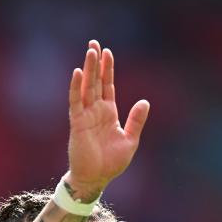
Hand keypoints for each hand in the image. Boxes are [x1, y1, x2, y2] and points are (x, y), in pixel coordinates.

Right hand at [66, 39, 149, 198]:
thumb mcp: (130, 140)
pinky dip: (76, 88)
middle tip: (94, 43)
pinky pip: (76, 102)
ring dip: (88, 69)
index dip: (107, 69)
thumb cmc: (111, 162)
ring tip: (90, 51)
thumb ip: (136, 121)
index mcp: (108, 113)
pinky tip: (78, 73)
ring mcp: (86, 115)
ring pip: (86, 87)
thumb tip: (145, 101)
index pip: (107, 86)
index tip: (107, 52)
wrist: (96, 179)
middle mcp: (96, 111)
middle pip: (95, 81)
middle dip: (95, 62)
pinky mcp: (77, 123)